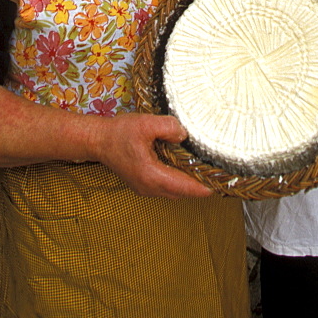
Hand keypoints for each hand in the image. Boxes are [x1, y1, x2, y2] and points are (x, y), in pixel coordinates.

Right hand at [91, 112, 211, 198]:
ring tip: (203, 173)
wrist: (98, 141)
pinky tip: (182, 168)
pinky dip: (176, 182)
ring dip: (187, 185)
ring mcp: (144, 187)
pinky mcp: (141, 183)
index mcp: (151, 176)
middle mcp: (148, 187)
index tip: (220, 186)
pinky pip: (164, 187)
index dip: (203, 188)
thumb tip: (184, 134)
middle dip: (198, 187)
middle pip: (180, 192)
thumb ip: (168, 127)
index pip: (184, 187)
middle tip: (216, 177)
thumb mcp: (145, 124)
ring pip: (172, 192)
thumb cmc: (118, 134)